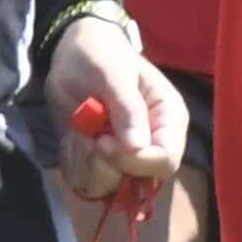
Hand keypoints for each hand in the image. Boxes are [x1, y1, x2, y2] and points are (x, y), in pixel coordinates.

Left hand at [42, 13, 185, 200]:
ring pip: (110, 187)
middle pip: (139, 182)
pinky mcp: (100, 161)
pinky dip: (74, 164)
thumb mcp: (113, 74)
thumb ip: (128, 108)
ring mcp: (126, 156)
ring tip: (80, 132)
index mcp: (168, 120)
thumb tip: (137, 146)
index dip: (133, 160)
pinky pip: (87, 182)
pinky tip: (73, 138)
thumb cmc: (100, 56)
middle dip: (106, 164)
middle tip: (87, 136)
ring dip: (86, 163)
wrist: (73, 53)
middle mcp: (152, 143)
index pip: (165, 161)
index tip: (101, 141)